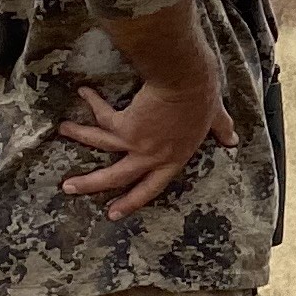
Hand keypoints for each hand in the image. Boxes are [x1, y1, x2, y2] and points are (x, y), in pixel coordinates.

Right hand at [57, 77, 237, 217]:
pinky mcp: (123, 126)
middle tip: (69, 189)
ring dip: (79, 136)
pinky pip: (102, 115)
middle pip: (116, 177)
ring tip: (63, 130)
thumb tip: (233, 140)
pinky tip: (83, 91)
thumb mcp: (216, 117)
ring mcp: (135, 144)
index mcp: (174, 159)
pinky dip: (93, 101)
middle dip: (91, 185)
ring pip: (100, 145)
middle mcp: (151, 157)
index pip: (152, 188)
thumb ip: (222, 130)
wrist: (186, 82)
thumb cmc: (203, 98)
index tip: (114, 213)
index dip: (133, 201)